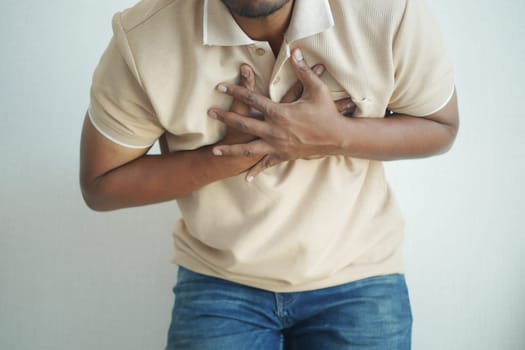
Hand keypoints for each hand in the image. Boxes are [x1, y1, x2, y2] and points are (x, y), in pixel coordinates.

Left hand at [208, 48, 354, 180]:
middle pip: (244, 124)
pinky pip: (267, 164)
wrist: (338, 138)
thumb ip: (303, 71)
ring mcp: (277, 146)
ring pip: (248, 149)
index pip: (252, 99)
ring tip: (214, 150)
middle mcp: (274, 131)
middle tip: (210, 114)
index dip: (235, 91)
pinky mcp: (283, 155)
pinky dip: (256, 171)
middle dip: (225, 119)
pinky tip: (246, 177)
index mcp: (279, 113)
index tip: (220, 87)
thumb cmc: (327, 113)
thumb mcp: (316, 89)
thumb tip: (295, 52)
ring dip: (230, 149)